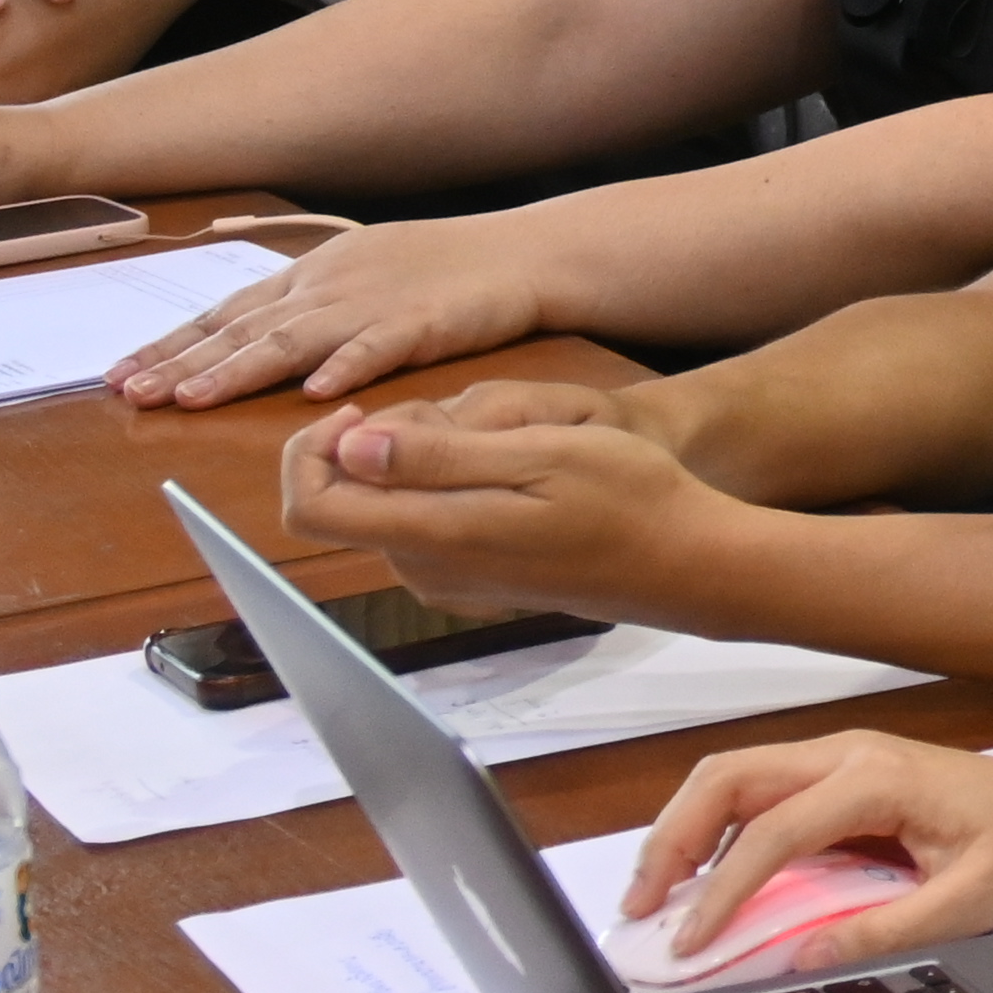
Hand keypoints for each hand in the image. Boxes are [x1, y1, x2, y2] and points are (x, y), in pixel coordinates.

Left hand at [114, 217, 539, 407]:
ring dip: (238, 370)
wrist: (522, 252)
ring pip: (291, 340)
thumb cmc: (445, 267)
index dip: (170, 343)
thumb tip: (253, 333)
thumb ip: (308, 303)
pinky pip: (377, 349)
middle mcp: (328, 287)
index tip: (119, 373)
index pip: (225, 312)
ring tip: (191, 397)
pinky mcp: (421, 323)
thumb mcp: (360, 272)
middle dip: (180, 361)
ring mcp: (372, 303)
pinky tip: (315, 394)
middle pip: (243, 328)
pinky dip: (344, 368)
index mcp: (311, 275)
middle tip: (129, 392)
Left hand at [277, 384, 708, 616]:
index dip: (307, 451)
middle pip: (347, 499)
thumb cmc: (627, 498)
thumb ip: (439, 455)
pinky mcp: (471, 582)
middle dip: (376, 444)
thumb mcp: (540, 452)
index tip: (361, 410)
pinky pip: (420, 526)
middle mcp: (423, 567)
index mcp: (433, 533)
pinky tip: (504, 473)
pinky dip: (438, 488)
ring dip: (414, 464)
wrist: (684, 562)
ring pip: (385, 508)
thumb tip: (350, 446)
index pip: (310, 504)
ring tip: (497, 441)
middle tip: (458, 416)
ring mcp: (446, 580)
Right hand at [625, 727, 992, 978]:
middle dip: (672, 839)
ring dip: (685, 830)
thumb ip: (883, 930)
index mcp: (877, 778)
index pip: (771, 832)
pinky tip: (705, 879)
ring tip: (657, 897)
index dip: (721, 891)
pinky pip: (759, 792)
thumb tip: (802, 958)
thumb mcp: (967, 903)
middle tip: (641, 909)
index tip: (690, 944)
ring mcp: (840, 757)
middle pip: (727, 778)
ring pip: (733, 777)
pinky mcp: (839, 775)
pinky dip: (716, 829)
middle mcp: (847, 753)